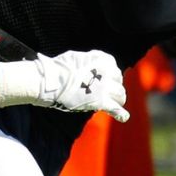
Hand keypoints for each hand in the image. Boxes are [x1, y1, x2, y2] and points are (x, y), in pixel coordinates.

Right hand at [0, 49, 127, 121]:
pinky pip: (116, 109)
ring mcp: (105, 87)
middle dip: (113, 86)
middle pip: (118, 81)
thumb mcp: (79, 57)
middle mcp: (108, 72)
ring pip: (120, 95)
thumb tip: (91, 70)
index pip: (113, 67)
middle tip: (106, 91)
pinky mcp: (101, 102)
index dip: (108, 74)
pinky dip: (121, 114)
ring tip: (113, 102)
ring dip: (117, 99)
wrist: (52, 81)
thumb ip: (91, 63)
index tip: (103, 79)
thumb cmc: (60, 68)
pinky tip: (123, 117)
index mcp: (103, 59)